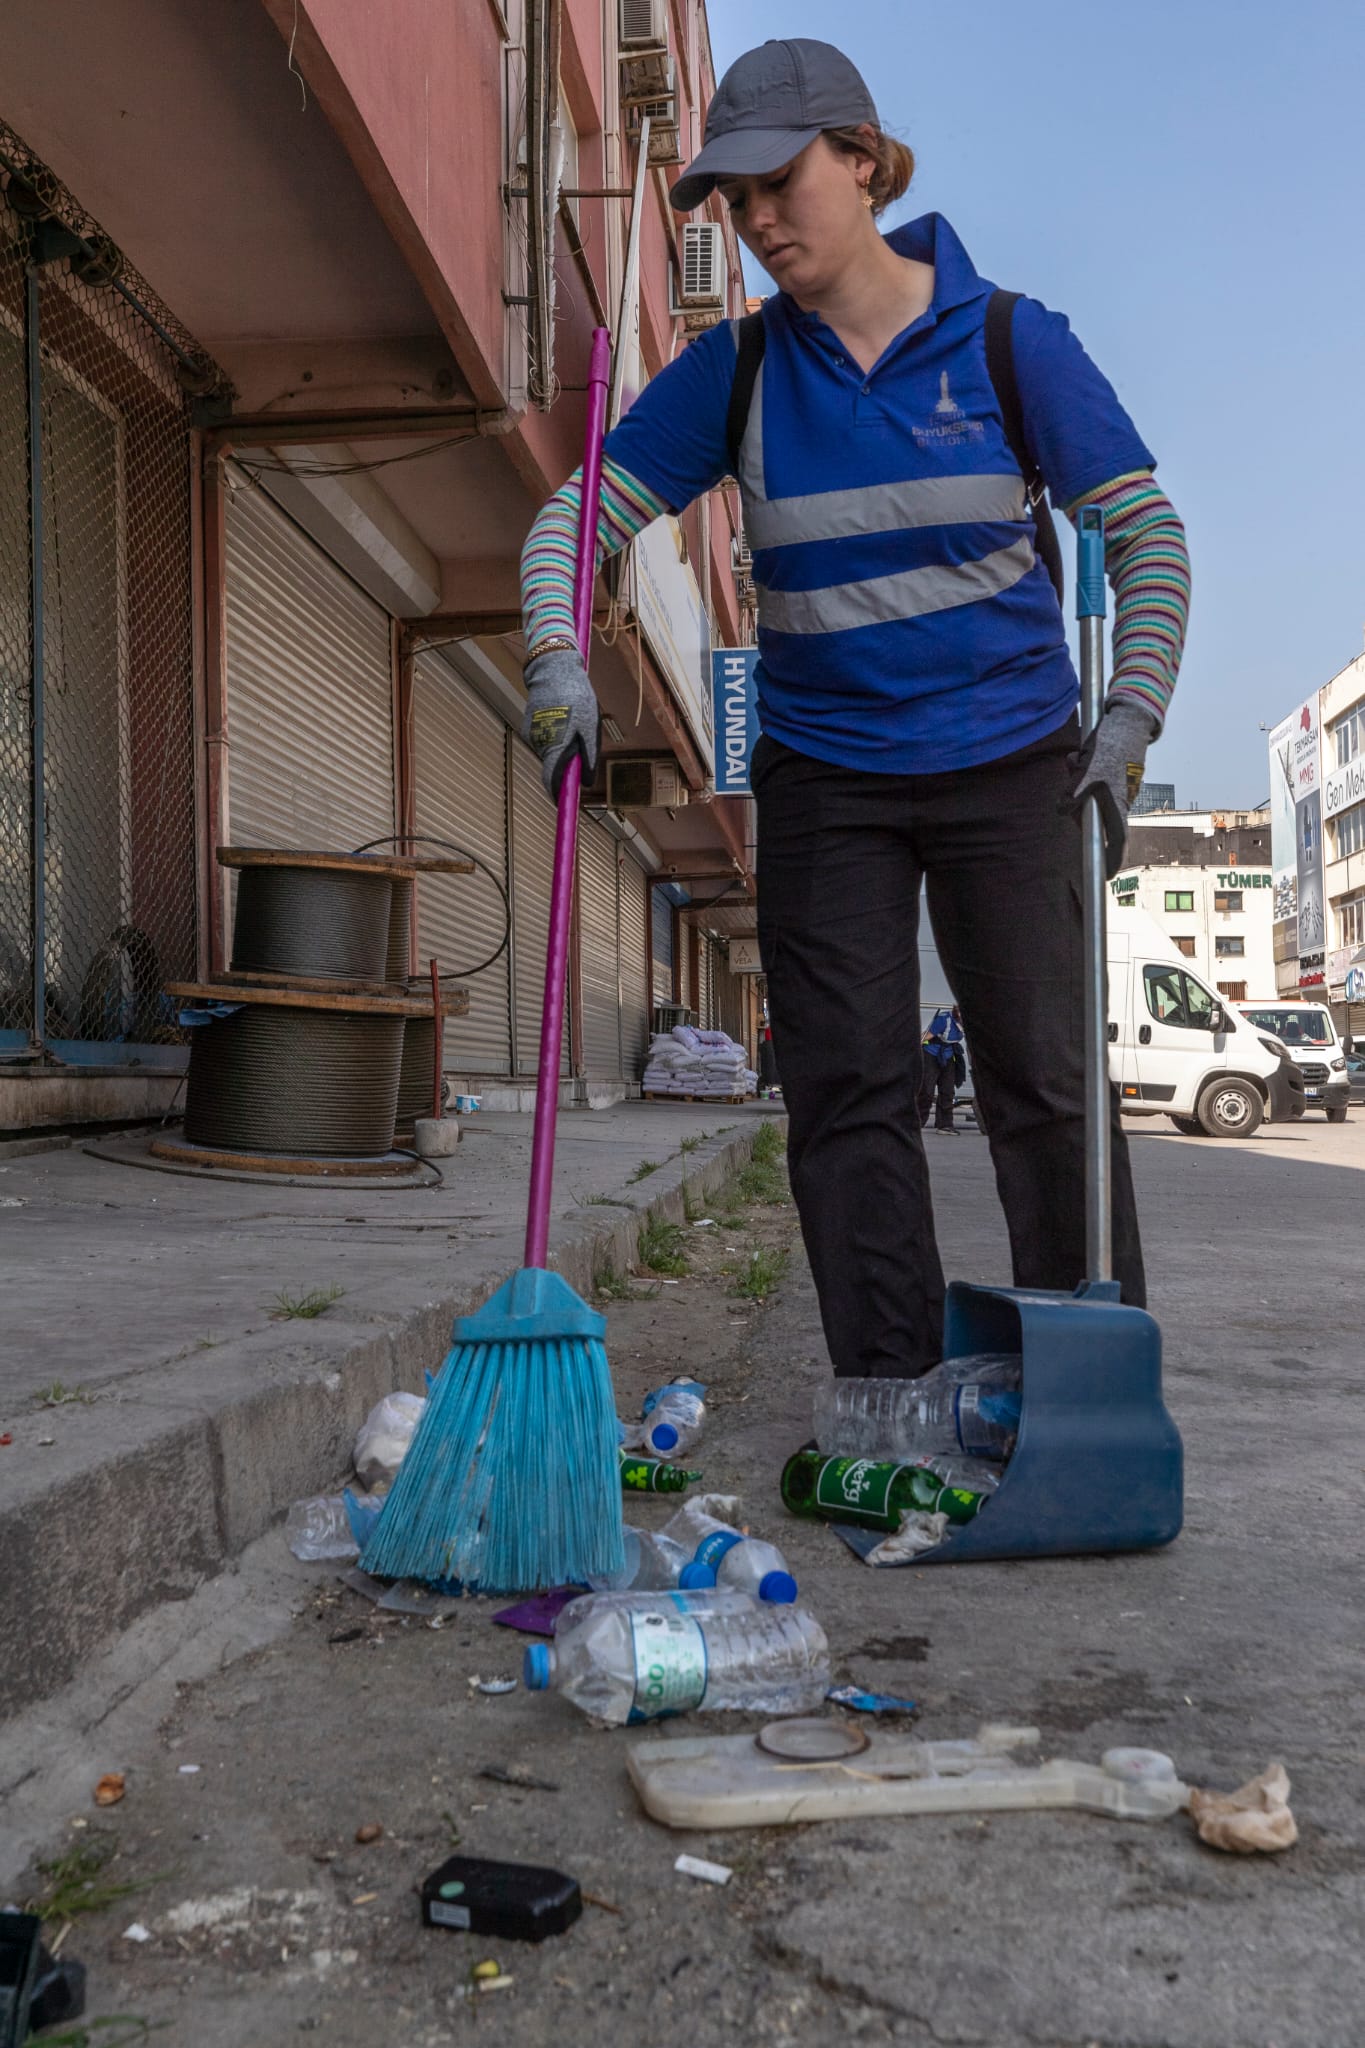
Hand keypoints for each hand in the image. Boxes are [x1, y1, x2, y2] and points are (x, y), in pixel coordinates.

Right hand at [522, 647, 599, 800]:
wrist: (553, 669)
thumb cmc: (576, 697)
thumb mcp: (590, 727)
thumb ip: (588, 755)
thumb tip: (585, 782)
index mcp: (555, 745)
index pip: (551, 780)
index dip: (557, 794)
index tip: (563, 802)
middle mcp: (540, 742)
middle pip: (552, 765)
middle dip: (565, 764)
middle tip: (581, 749)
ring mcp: (532, 732)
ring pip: (549, 750)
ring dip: (561, 746)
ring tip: (574, 723)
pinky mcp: (529, 723)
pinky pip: (545, 737)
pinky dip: (555, 734)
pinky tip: (563, 716)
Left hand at [1067, 701, 1156, 879]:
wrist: (1127, 719)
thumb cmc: (1112, 746)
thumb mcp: (1088, 771)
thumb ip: (1074, 793)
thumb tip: (1063, 809)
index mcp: (1117, 804)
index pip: (1116, 840)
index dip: (1111, 860)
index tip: (1106, 877)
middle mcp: (1118, 800)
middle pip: (1094, 819)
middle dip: (1076, 807)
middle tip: (1073, 781)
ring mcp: (1114, 789)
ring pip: (1087, 796)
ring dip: (1076, 783)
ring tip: (1078, 760)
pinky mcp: (1109, 776)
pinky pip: (1087, 781)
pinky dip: (1080, 770)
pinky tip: (1079, 755)